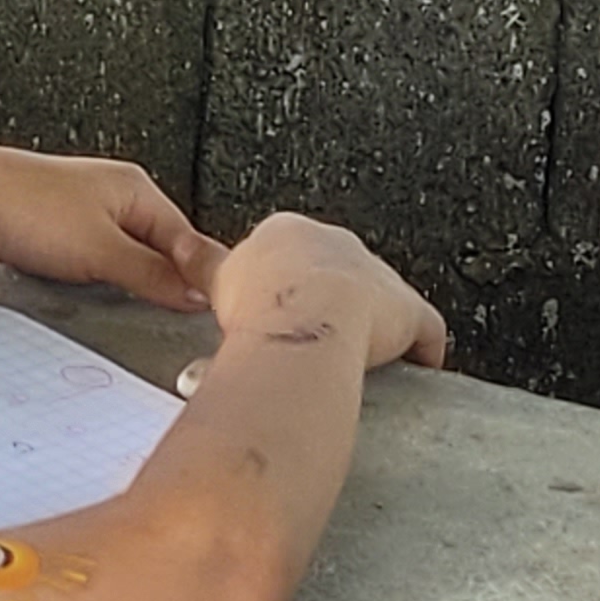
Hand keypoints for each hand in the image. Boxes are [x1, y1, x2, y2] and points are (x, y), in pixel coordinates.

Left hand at [0, 147, 221, 311]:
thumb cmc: (26, 207)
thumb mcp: (103, 251)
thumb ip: (153, 275)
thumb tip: (193, 293)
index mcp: (136, 188)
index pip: (186, 239)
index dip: (196, 277)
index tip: (204, 310)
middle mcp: (111, 193)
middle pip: (154, 248)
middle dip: (154, 280)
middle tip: (158, 313)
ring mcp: (80, 208)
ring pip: (118, 256)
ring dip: (119, 280)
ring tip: (114, 300)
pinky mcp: (52, 226)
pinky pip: (85, 259)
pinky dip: (87, 276)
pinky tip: (79, 290)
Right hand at [208, 213, 445, 371]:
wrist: (300, 323)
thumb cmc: (257, 302)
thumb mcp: (215, 277)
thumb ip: (201, 265)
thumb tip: (177, 250)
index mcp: (287, 231)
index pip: (288, 254)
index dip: (281, 286)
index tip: (274, 311)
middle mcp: (336, 243)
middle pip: (334, 271)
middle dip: (325, 301)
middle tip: (308, 337)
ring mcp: (376, 275)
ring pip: (377, 298)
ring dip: (369, 322)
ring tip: (352, 356)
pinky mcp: (408, 310)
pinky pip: (422, 331)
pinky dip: (420, 350)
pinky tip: (413, 369)